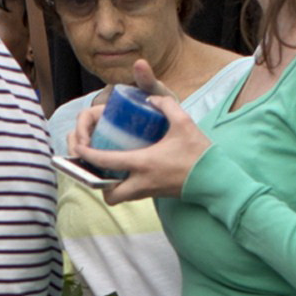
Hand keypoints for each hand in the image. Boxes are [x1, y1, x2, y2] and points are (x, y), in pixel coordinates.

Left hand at [72, 58, 206, 200]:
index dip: (86, 154)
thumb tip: (150, 99)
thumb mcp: (184, 123)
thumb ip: (165, 104)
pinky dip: (123, 185)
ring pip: (118, 197)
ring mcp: (149, 191)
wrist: (217, 181)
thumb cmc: (200, 154)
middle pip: (108, 194)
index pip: (105, 161)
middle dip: (96, 183)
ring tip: (107, 167)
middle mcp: (142, 182)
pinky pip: (130, 193)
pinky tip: (125, 169)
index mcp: (143, 164)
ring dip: (109, 186)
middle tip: (94, 166)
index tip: (78, 146)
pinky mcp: (156, 194)